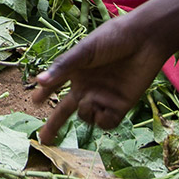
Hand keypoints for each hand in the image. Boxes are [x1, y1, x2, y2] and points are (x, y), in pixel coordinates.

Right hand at [31, 7, 173, 140]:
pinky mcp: (120, 106)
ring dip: (86, 112)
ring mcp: (103, 98)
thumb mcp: (84, 51)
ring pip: (86, 117)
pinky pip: (106, 123)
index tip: (35, 101)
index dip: (45, 94)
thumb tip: (38, 82)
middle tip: (43, 139)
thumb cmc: (111, 39)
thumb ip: (62, 68)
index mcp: (75, 72)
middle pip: (66, 110)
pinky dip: (102, 119)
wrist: (144, 40)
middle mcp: (87, 87)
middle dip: (54, 124)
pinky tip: (104, 108)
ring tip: (91, 98)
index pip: (55, 87)